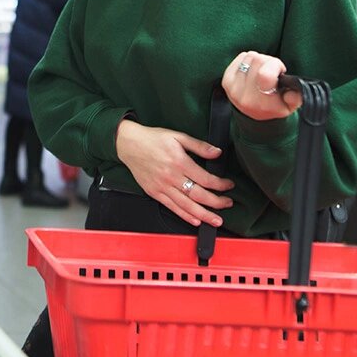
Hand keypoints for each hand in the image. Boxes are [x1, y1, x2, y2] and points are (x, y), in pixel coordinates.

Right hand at [115, 119, 234, 227]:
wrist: (128, 144)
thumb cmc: (152, 139)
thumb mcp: (177, 136)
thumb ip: (199, 145)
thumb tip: (217, 153)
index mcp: (179, 161)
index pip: (205, 178)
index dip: (220, 184)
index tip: (228, 185)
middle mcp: (171, 176)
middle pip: (198, 195)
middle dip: (216, 202)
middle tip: (228, 204)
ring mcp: (162, 186)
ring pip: (186, 205)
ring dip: (204, 215)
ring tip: (216, 220)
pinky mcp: (154, 192)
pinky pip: (172, 207)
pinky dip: (184, 215)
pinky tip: (195, 220)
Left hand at [222, 51, 302, 120]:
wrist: (254, 115)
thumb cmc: (274, 107)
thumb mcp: (290, 107)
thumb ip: (295, 98)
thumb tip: (290, 92)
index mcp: (261, 103)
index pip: (264, 74)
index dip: (275, 66)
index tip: (280, 71)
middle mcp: (244, 96)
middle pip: (258, 60)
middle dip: (269, 62)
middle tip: (273, 71)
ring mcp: (233, 88)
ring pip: (250, 57)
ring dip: (259, 60)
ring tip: (264, 71)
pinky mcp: (226, 80)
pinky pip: (241, 57)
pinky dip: (249, 59)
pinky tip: (254, 69)